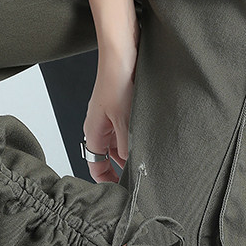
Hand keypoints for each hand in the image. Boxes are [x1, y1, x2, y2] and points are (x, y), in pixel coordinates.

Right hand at [83, 28, 138, 182]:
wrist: (123, 52)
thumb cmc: (116, 81)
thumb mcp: (124, 122)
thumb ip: (127, 148)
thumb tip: (132, 167)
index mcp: (93, 132)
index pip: (95, 165)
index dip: (106, 180)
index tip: (121, 193)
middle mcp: (100, 125)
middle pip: (110, 155)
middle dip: (124, 166)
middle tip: (141, 176)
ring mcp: (112, 115)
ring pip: (122, 141)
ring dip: (134, 148)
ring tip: (149, 156)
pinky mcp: (124, 106)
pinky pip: (130, 128)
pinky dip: (139, 134)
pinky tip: (152, 135)